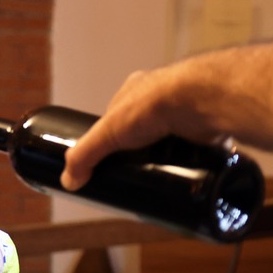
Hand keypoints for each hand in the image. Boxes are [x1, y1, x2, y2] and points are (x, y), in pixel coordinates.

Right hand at [59, 63, 229, 190]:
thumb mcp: (108, 132)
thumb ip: (85, 155)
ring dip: (165, 155)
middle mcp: (160, 97)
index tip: (110, 161)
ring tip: (159, 178)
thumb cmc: (152, 105)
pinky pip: (194, 147)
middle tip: (135, 174)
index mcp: (134, 91)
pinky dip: (189, 160)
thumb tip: (68, 181)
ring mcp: (184, 111)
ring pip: (170, 139)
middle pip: (145, 130)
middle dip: (140, 150)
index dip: (112, 139)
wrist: (197, 102)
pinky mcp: (204, 126)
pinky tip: (184, 174)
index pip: (117, 117)